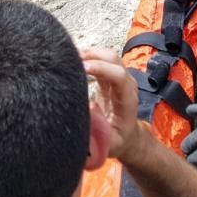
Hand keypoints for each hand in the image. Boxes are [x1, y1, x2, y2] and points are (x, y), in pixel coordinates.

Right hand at [80, 47, 144, 162]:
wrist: (127, 138)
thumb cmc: (118, 141)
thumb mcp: (109, 143)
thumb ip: (98, 131)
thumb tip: (82, 115)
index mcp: (127, 99)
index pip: (118, 75)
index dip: (101, 68)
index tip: (82, 68)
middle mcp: (126, 84)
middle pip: (113, 59)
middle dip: (93, 55)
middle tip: (70, 59)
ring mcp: (119, 78)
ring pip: (106, 56)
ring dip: (89, 53)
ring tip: (68, 57)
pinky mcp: (109, 77)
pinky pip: (100, 60)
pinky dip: (87, 57)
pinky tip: (73, 60)